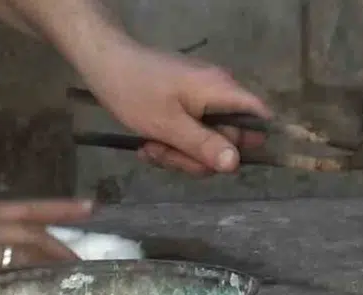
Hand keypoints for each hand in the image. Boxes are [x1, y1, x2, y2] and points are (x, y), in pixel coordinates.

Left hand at [79, 39, 269, 175]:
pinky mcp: (186, 104)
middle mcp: (219, 93)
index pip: (260, 116)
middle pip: (229, 139)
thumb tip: (235, 164)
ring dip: (180, 153)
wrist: (102, 62)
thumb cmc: (134, 90)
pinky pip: (191, 132)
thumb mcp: (168, 125)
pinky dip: (173, 143)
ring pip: (207, 141)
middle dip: (199, 156)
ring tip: (151, 148)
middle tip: (167, 155)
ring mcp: (202, 99)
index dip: (253, 143)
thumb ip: (203, 145)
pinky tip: (149, 144)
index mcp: (221, 91)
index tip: (225, 162)